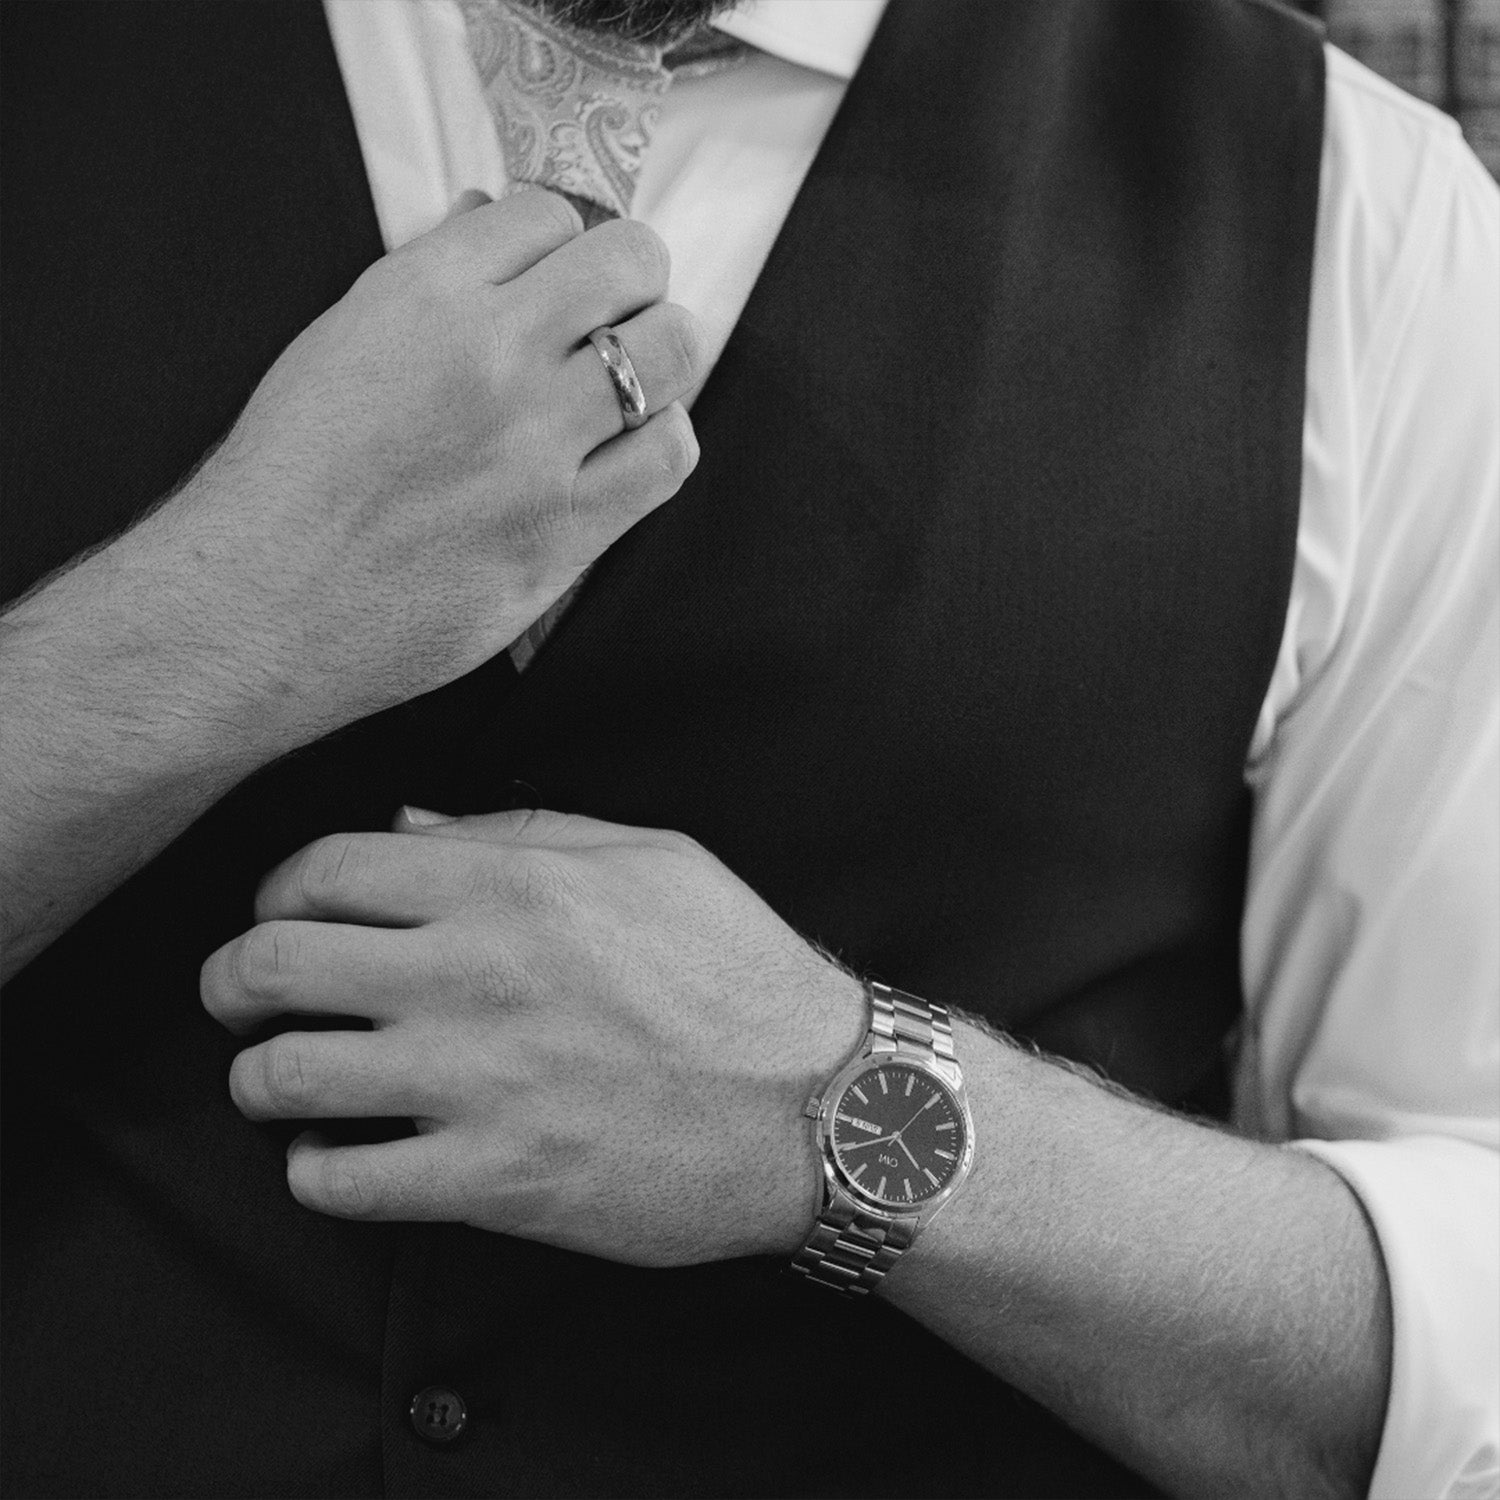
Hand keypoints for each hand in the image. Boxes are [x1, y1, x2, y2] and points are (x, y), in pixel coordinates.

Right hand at [152, 189, 705, 754]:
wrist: (262, 601)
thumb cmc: (289, 477)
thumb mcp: (338, 341)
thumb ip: (426, 277)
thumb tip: (488, 216)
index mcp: (426, 294)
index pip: (548, 212)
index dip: (560, 243)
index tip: (555, 278)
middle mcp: (493, 356)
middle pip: (630, 262)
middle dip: (631, 281)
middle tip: (613, 317)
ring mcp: (537, 444)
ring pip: (670, 351)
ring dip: (661, 356)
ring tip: (630, 384)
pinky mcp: (565, 529)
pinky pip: (669, 456)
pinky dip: (663, 441)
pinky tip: (631, 451)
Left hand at [200, 809, 866, 1265]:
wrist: (820, 1105)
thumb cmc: (736, 970)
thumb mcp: (650, 858)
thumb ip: (521, 829)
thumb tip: (408, 823)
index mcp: (509, 883)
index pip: (322, 869)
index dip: (277, 893)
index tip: (285, 917)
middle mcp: (472, 973)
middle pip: (270, 965)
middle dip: (232, 982)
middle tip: (245, 1001)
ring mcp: (476, 1081)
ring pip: (281, 1078)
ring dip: (260, 1079)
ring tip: (286, 1083)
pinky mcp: (492, 1179)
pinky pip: (341, 1183)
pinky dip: (315, 1171)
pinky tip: (340, 1157)